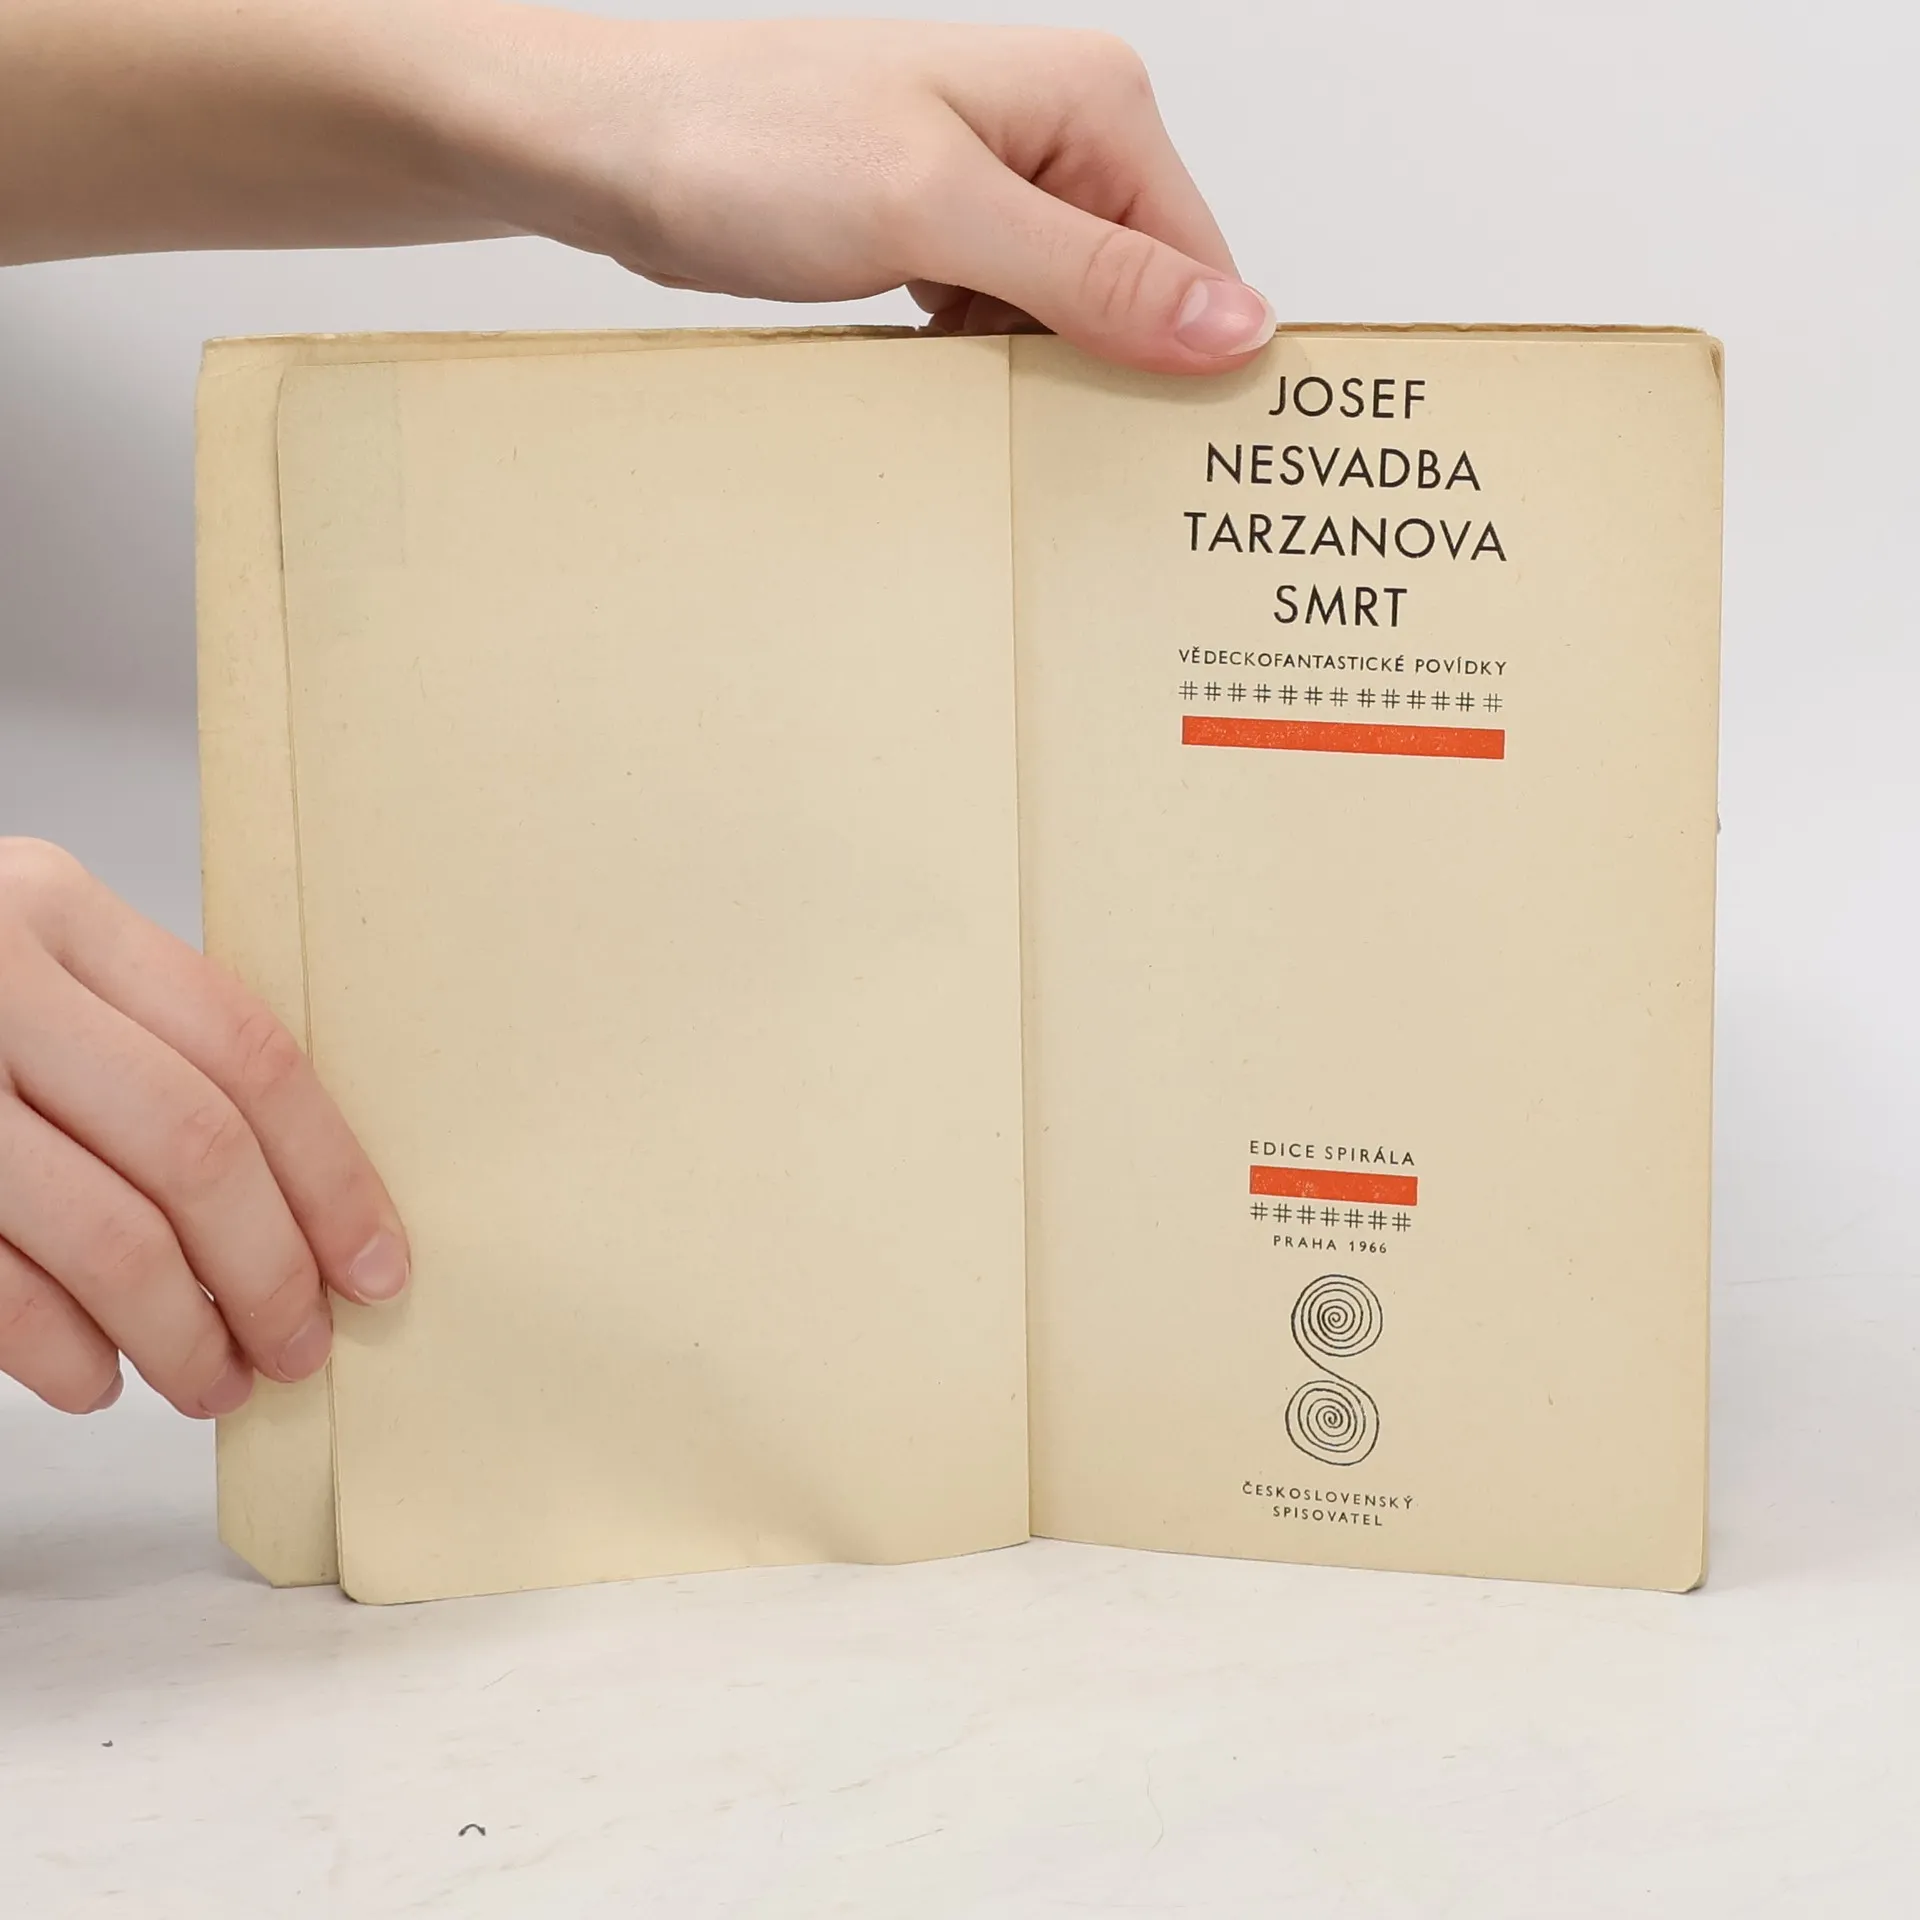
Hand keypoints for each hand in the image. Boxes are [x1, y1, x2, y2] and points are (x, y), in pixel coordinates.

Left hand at [0, 4, 1269, 374]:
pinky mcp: (933, 239)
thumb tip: (1231, 326)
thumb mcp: (935, 213)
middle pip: (1141, 298)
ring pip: (1068, 325)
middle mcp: (1055, 142)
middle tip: (1106, 494)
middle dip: (1121, 386)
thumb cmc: (744, 141)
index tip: (1189, 473)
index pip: (1201, 260)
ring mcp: (992, 194)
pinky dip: (985, 379)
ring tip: (1025, 459)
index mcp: (1090, 106)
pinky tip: (961, 418)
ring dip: (1045, 392)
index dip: (1200, 367)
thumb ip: (1089, 274)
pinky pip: (998, 330)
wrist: (604, 149)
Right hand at [0, 840, 408, 1415]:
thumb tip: (299, 1202)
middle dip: (270, 1273)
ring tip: (213, 1382)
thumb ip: (145, 1042)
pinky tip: (98, 1382)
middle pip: (196, 1151)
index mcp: (56, 911)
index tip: (377, 1264)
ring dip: (181, 1334)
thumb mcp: (34, 966)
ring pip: (105, 1235)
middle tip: (300, 1348)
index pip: (248, 1056)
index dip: (333, 1176)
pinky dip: (62, 1354)